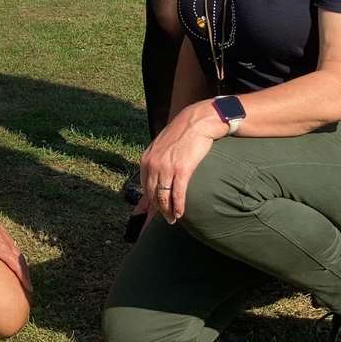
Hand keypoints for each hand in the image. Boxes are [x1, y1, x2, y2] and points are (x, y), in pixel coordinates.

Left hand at [0, 201, 32, 291]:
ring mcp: (5, 236)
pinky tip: (12, 257)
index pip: (17, 267)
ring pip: (18, 254)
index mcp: (3, 248)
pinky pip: (14, 247)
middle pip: (21, 261)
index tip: (29, 289)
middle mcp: (7, 243)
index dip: (24, 279)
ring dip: (22, 265)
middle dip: (26, 274)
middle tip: (29, 286)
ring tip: (23, 274)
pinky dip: (17, 256)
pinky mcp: (2, 232)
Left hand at [139, 100, 225, 222]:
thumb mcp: (162, 146)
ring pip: (164, 197)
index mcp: (146, 159)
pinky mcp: (182, 170)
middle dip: (159, 210)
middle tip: (166, 219)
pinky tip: (180, 213)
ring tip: (173, 219)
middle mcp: (153, 164)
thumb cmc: (182, 134)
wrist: (196, 122)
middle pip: (153, 194)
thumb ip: (157, 161)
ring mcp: (166, 168)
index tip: (154, 211)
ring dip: (168, 212)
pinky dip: (178, 206)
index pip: (144, 186)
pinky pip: (178, 194)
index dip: (150, 201)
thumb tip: (157, 176)